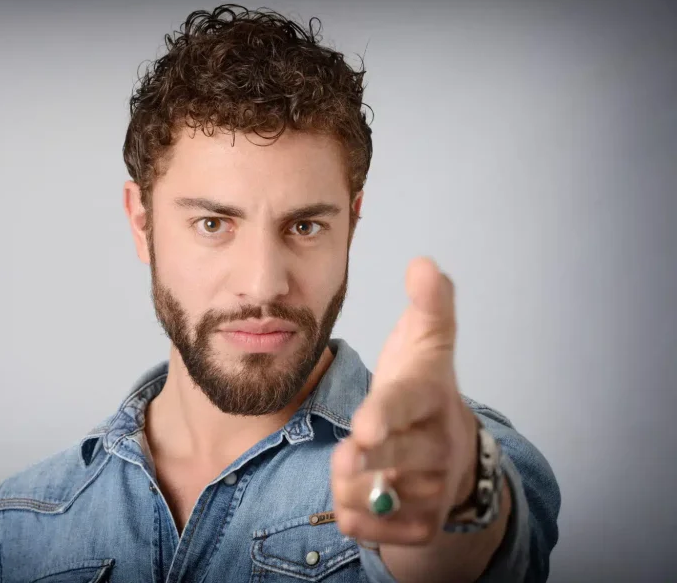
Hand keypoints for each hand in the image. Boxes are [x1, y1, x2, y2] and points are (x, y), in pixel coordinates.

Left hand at [330, 257, 477, 545]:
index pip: (406, 404)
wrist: (449, 452)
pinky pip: (372, 531)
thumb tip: (424, 263)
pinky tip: (357, 495)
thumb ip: (428, 305)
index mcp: (430, 397)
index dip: (385, 415)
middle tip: (346, 457)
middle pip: (393, 457)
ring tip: (355, 465)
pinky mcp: (421, 524)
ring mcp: (433, 489)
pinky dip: (353, 516)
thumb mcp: (426, 345)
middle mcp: (438, 446)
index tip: (364, 426)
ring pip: (374, 496)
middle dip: (364, 460)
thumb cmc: (421, 392)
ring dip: (349, 486)